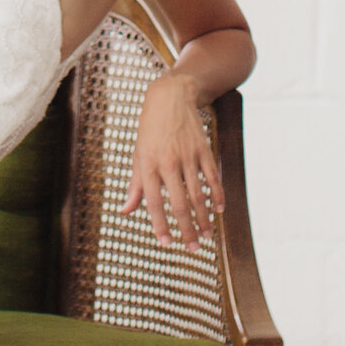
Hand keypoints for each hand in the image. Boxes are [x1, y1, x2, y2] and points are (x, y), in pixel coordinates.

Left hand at [123, 72, 221, 249]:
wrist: (170, 97)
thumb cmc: (150, 130)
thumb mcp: (137, 154)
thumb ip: (135, 185)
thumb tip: (125, 210)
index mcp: (148, 165)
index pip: (154, 202)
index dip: (160, 225)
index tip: (166, 244)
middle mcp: (168, 162)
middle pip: (179, 203)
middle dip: (186, 229)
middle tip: (192, 248)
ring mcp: (188, 156)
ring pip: (198, 194)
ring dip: (204, 218)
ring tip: (207, 236)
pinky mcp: (203, 150)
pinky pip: (212, 177)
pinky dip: (217, 195)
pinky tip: (219, 210)